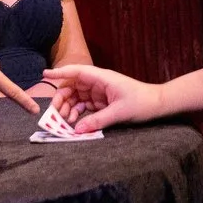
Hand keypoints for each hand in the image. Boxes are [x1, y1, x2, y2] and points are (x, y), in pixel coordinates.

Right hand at [44, 64, 162, 132]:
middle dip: (61, 98)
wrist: (158, 105)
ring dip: (68, 108)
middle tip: (54, 114)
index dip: (59, 72)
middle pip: (72, 86)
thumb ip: (98, 121)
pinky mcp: (101, 102)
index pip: (76, 72)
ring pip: (76, 97)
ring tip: (65, 122)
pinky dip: (77, 113)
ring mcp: (99, 92)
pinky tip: (75, 123)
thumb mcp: (120, 112)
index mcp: (101, 78)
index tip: (44, 75)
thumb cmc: (142, 102)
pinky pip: (84, 106)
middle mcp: (97, 82)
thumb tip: (78, 130)